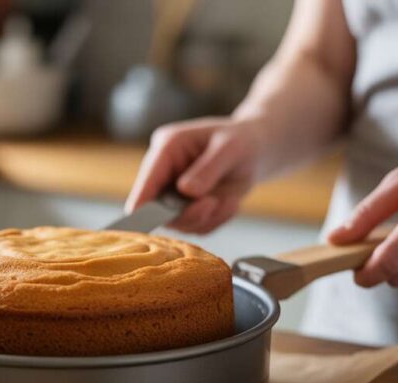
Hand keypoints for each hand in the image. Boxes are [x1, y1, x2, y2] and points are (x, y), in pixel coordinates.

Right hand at [126, 117, 263, 233]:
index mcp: (167, 147)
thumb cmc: (242, 140)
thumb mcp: (230, 148)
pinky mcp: (188, 209)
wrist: (256, 151)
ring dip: (207, 217)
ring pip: (178, 222)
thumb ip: (208, 169)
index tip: (141, 220)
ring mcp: (175, 193)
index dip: (142, 201)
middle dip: (187, 212)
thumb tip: (185, 191)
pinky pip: (198, 227)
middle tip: (213, 203)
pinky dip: (217, 219)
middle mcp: (165, 172)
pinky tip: (230, 201)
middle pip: (157, 207)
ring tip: (229, 199)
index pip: (147, 179)